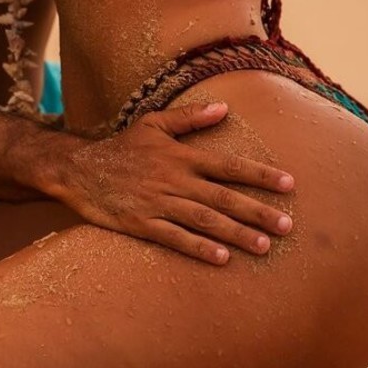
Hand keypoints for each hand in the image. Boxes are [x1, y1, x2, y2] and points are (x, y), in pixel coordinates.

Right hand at [59, 102, 294, 264]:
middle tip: (288, 226)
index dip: (259, 175)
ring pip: (205, 220)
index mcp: (181, 156)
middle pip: (223, 197)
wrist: (79, 168)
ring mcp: (159, 203)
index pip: (229, 165)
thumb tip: (223, 108)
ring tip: (264, 247)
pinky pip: (174, 238)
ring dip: (236, 234)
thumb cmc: (122, 146)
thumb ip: (189, 118)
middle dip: (257, 212)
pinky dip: (198, 248)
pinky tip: (221, 259)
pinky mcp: (142, 224)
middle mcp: (175, 179)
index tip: (289, 185)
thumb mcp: (154, 123)